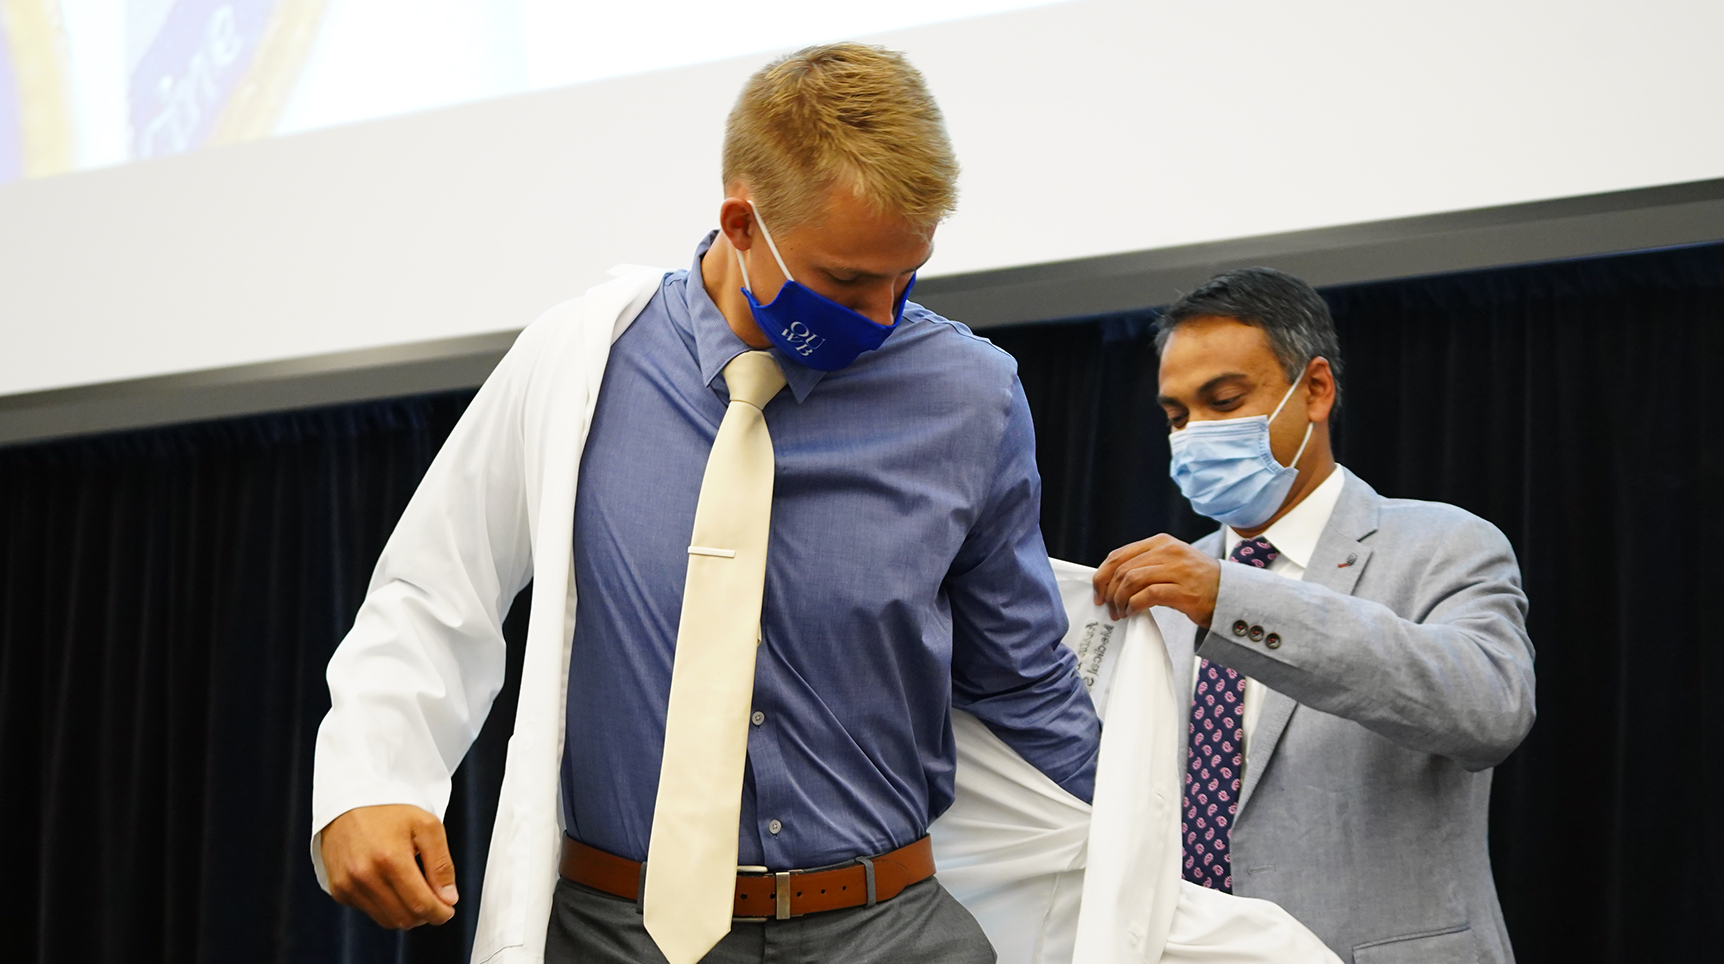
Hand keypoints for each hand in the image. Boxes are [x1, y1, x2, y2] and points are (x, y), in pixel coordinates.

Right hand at [321, 804, 458, 928]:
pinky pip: (368, 911)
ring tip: (414, 891)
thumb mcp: (426, 826)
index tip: (447, 910)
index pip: (420, 904)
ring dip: (405, 913)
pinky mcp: (339, 889)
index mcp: (390, 859)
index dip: (440, 913)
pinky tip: (390, 884)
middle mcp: (365, 875)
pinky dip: (384, 906)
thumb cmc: (389, 809)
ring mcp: (348, 885)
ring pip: (386, 920)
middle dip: (425, 915)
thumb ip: (441, 864)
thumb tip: (448, 898)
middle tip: (434, 901)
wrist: (350, 799)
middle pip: (403, 918)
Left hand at [1092, 534, 1221, 625]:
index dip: (1102, 575)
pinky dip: (1134, 606)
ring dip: (1120, 600)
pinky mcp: (1182, 591)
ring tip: (1120, 613)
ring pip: (1131, 580)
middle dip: (1109, 591)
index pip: (1118, 555)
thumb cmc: (1196, 581)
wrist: (1230, 594)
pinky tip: (1133, 613)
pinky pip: (1147, 596)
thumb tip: (1112, 580)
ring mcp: (1176, 570)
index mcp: (1160, 542)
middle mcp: (1167, 551)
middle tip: (1107, 607)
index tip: (1098, 592)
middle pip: (1122, 569)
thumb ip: (1145, 563)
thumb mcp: (1171, 562)